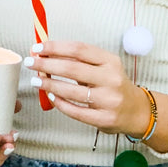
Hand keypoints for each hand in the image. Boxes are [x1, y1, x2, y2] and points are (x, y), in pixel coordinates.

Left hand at [25, 41, 149, 137]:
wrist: (137, 111)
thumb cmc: (113, 84)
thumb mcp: (103, 66)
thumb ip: (78, 60)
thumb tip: (46, 53)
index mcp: (110, 61)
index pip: (78, 49)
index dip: (55, 47)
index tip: (38, 47)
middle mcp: (111, 79)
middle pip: (72, 68)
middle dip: (46, 64)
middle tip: (31, 62)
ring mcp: (109, 100)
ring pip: (71, 91)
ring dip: (49, 84)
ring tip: (36, 80)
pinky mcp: (104, 119)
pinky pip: (75, 111)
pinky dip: (60, 103)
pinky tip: (51, 96)